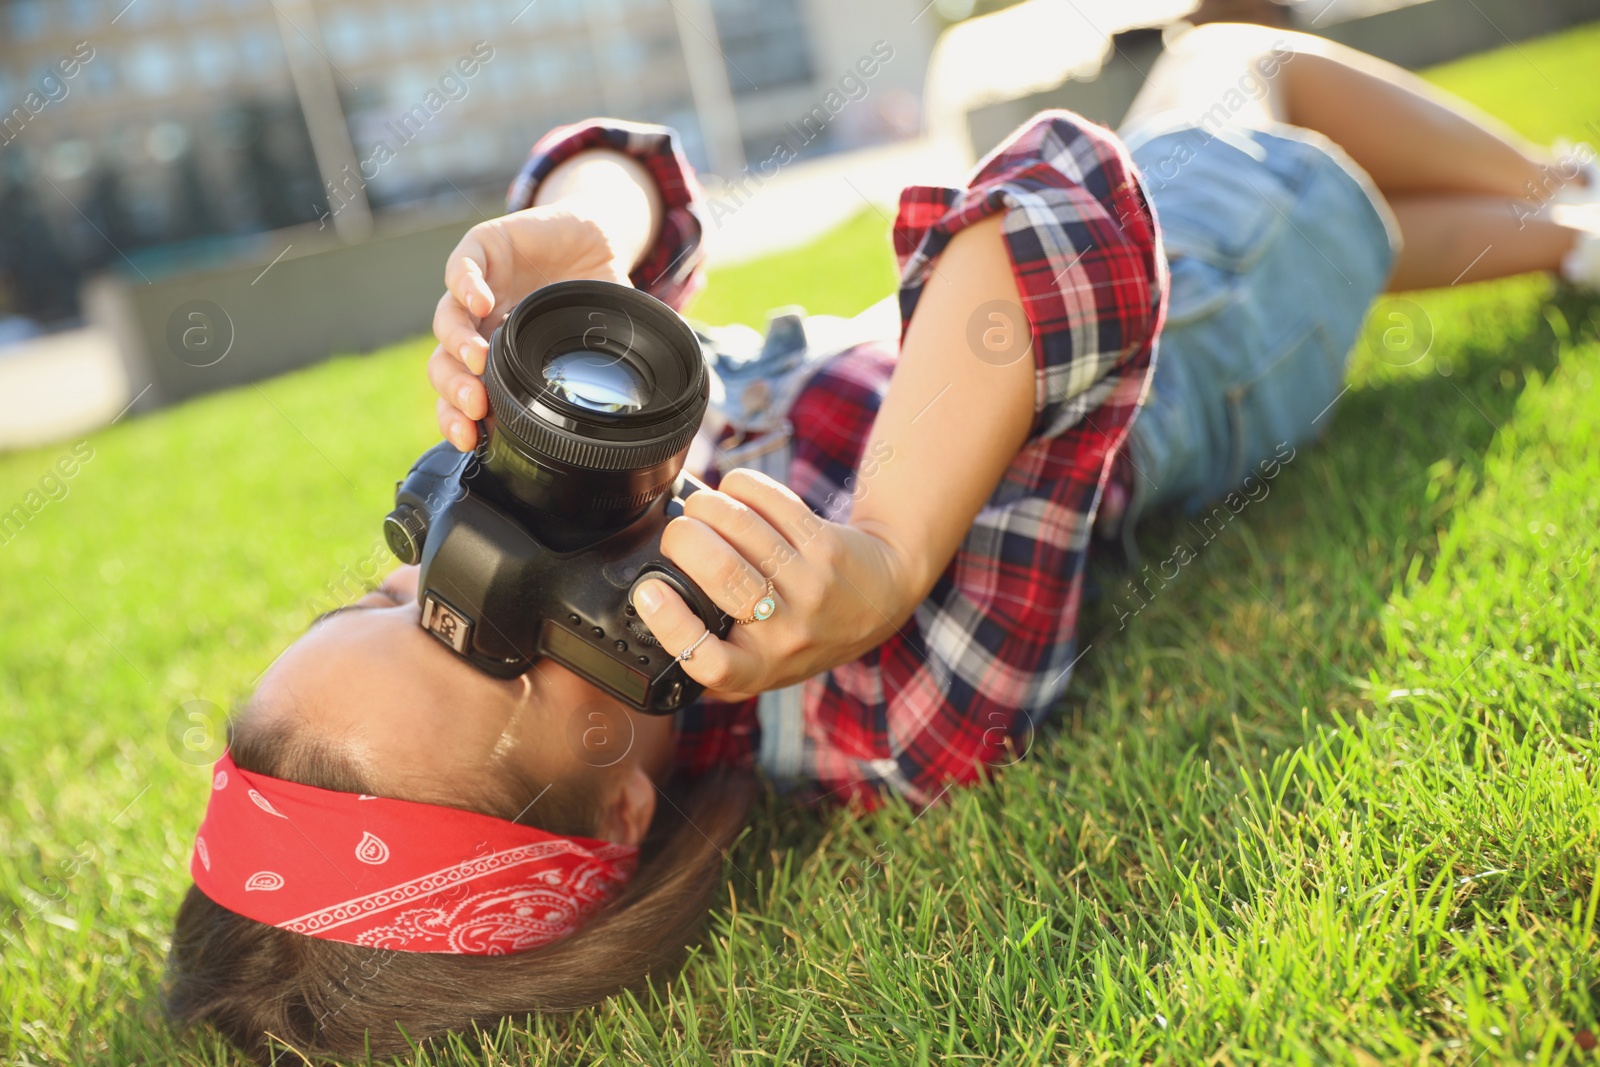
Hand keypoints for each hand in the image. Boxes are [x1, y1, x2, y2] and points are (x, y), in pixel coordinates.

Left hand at [427, 205, 632, 449]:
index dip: (459, 418)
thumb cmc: (593, 295)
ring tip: (477, 360)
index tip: (471, 439)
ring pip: (446, 320)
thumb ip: (595, 373)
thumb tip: (624, 422)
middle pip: (446, 364)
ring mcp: (478, 287)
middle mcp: (481, 326)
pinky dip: (467, 286)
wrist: (597, 238)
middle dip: (455, 389)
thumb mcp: (598, 342)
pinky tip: (482, 301)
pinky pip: (461, 268)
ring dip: (457, 344)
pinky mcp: (481, 249)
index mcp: (499, 355)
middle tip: (475, 406)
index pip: (464, 393)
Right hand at [629, 469, 911, 700]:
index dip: (671, 624)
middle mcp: (786, 633)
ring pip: (742, 528)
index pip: (708, 660)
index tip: (648, 591)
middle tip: (678, 532)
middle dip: (684, 536)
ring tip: (703, 507)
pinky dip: (741, 486)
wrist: (877, 601)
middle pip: (722, 574)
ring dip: (709, 505)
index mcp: (756, 669)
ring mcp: (810, 587)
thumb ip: (711, 649)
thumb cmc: (803, 629)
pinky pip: (770, 500)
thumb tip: (646, 601)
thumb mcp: (760, 660)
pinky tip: (736, 491)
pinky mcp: (825, 545)